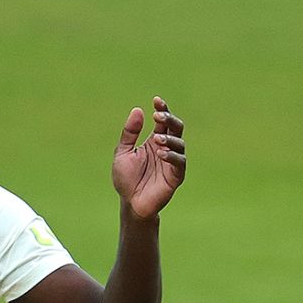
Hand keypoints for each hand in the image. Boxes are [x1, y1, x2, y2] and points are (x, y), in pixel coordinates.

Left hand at [112, 96, 185, 219]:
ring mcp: (173, 161)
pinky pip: (180, 162)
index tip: (156, 100)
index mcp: (154, 141)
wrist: (130, 203)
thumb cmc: (127, 179)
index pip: (163, 121)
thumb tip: (138, 110)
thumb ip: (129, 133)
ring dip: (169, 138)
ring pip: (180, 143)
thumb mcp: (123, 153)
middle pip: (176, 127)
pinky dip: (172, 156)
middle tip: (158, 116)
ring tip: (157, 139)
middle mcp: (166, 148)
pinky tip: (161, 153)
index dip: (162, 109)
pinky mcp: (176, 175)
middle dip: (169, 119)